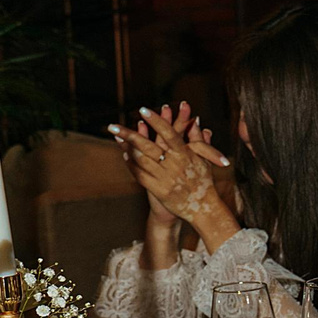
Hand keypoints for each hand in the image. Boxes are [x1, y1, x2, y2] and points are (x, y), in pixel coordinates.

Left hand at [113, 103, 232, 240]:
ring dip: (127, 148)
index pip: (169, 133)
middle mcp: (175, 165)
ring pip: (142, 160)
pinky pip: (141, 176)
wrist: (203, 208)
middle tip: (113, 125)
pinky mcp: (159, 191)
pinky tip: (125, 156)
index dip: (156, 121)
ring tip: (116, 137)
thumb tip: (196, 120)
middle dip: (129, 135)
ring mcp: (165, 178)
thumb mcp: (204, 158)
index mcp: (186, 154)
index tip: (143, 109)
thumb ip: (198, 138)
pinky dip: (132, 165)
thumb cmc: (204, 180)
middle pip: (148, 146)